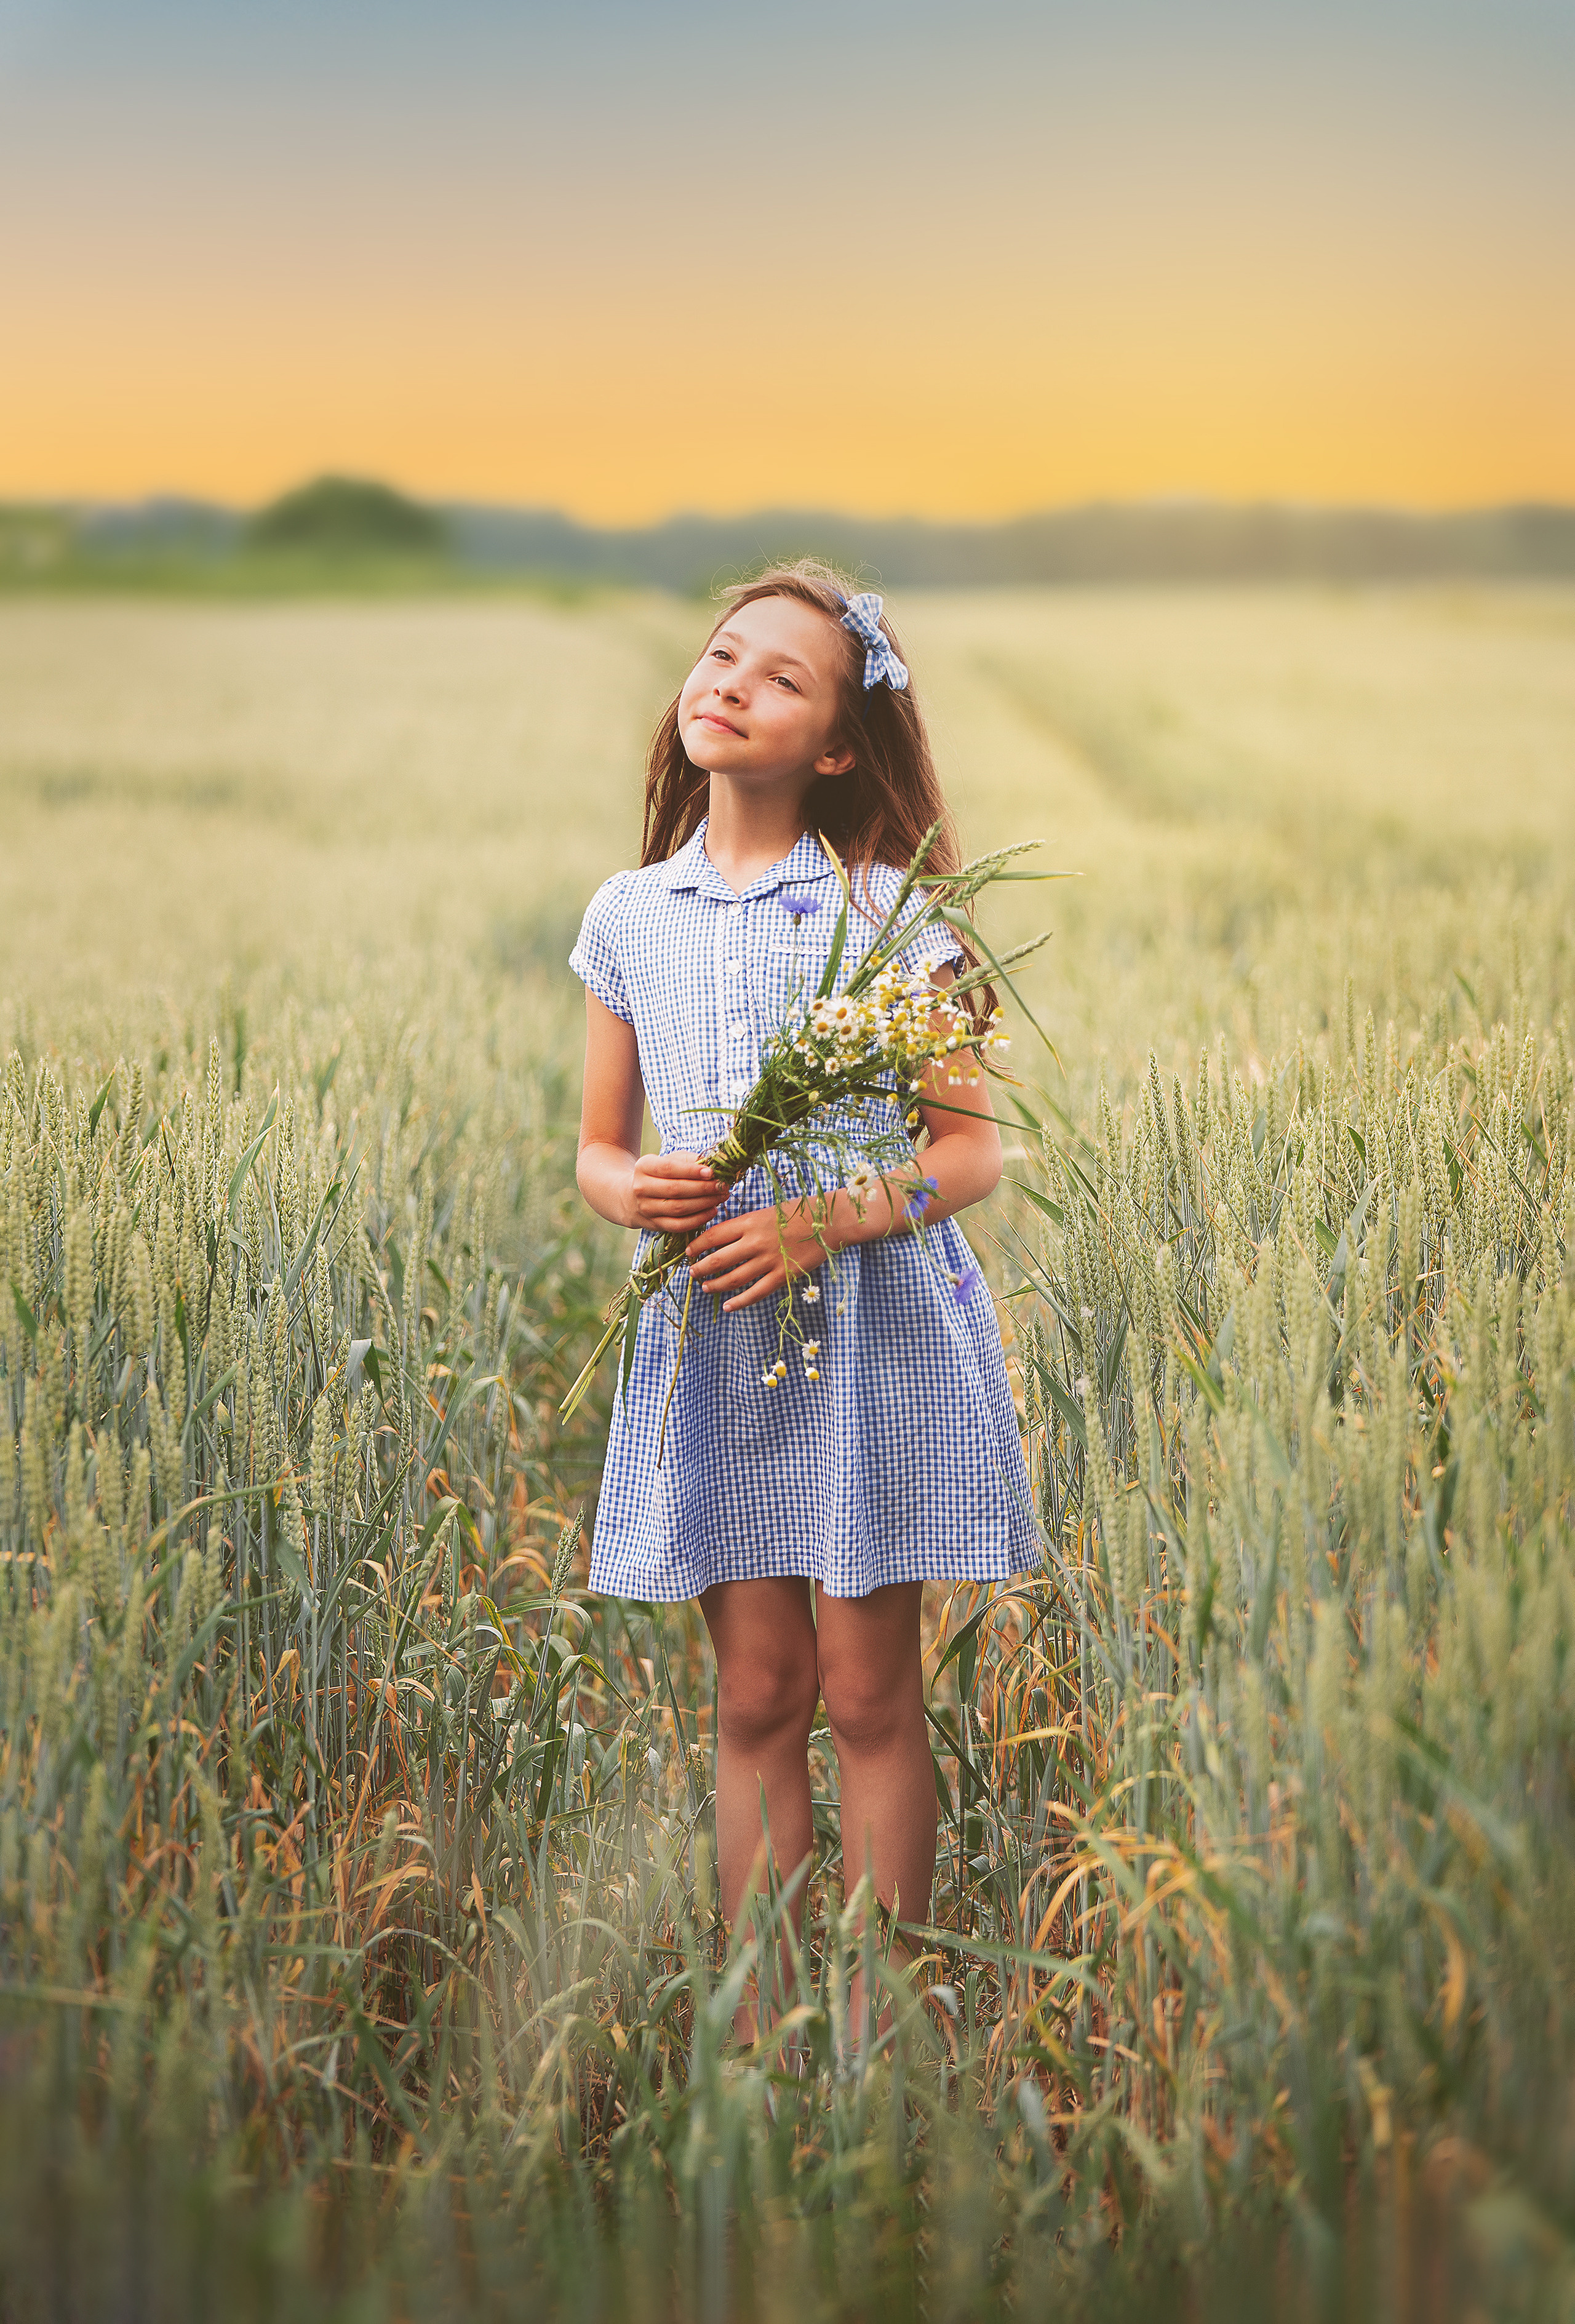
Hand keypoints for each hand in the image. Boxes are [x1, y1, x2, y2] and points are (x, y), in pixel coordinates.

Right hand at [628, 1152, 724, 1234]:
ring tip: (721, 1197)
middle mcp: (641, 1188)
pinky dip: (698, 1220)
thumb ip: (689, 1160)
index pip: (669, 1168)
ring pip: (679, 1209)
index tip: (712, 1172)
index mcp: (643, 1167)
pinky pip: (679, 1225)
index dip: (691, 1171)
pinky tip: (712, 1211)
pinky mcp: (654, 1225)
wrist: (633, 1197)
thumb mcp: (669, 1160)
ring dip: (704, 1203)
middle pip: (675, 1190)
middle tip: (723, 1186)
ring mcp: (646, 1209)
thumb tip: (713, 1164)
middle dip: (703, 1188)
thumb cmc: (660, 1175)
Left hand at [685, 1202, 827, 1311]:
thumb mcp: (766, 1212)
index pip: (713, 1235)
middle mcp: (755, 1242)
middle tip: (693, 1274)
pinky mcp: (783, 1275)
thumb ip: (745, 1226)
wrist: (829, 1221)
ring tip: (706, 1288)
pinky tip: (729, 1306)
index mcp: (749, 1222)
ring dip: (716, 1285)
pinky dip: (740, 1302)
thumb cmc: (798, 1213)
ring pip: (734, 1279)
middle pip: (718, 1260)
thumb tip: (722, 1239)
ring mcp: (769, 1260)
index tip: (689, 1253)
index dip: (697, 1246)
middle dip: (701, 1269)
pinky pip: (756, 1293)